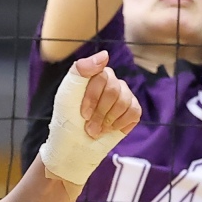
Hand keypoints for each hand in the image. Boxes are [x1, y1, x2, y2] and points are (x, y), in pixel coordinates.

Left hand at [38, 52, 142, 185]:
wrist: (74, 146)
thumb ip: (81, 69)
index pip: (102, 76)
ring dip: (107, 121)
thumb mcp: (67, 93)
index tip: (82, 114)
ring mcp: (123, 95)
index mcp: (94, 73)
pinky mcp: (132, 110)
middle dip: (100, 112)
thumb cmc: (67, 119)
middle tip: (88, 126)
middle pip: (114, 90)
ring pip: (124, 101)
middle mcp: (111, 81)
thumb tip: (105, 55)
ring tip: (96, 129)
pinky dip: (120, 124)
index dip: (92, 97)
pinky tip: (109, 129)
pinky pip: (134, 111)